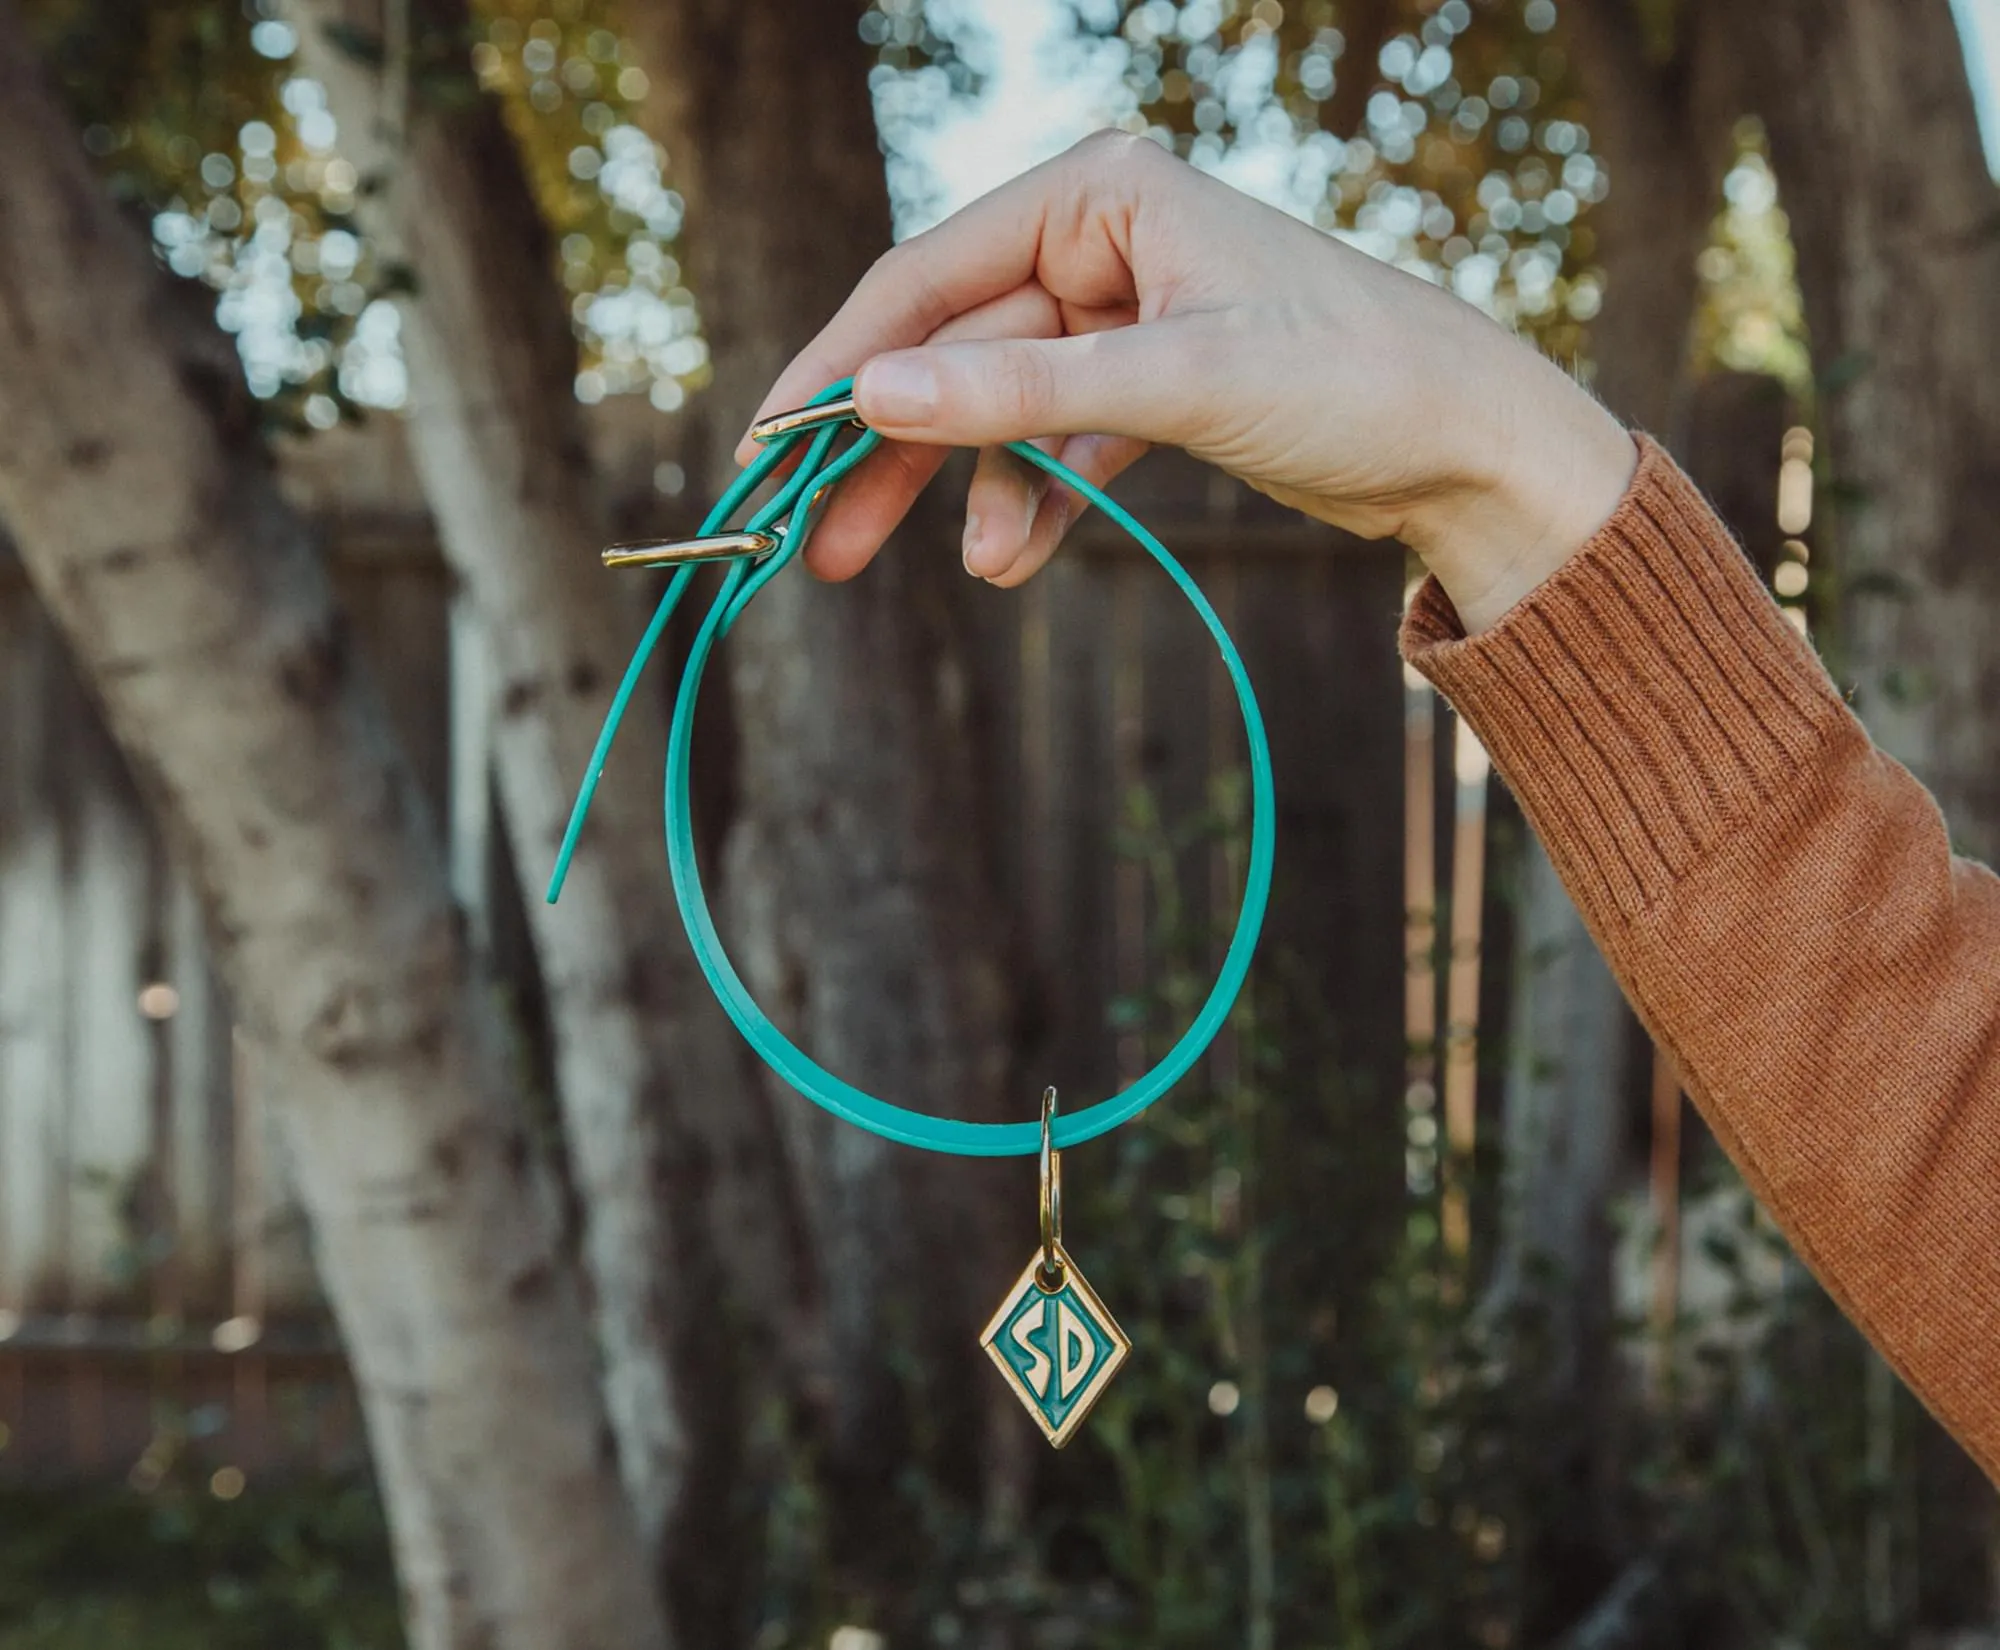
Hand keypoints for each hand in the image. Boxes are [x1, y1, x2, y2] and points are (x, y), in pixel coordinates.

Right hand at [743, 130, 1636, 633]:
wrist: (1474, 443)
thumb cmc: (1353, 378)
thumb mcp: (1177, 383)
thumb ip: (1021, 395)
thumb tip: (871, 399)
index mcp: (1101, 192)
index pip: (928, 278)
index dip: (842, 363)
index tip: (770, 445)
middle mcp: (1103, 240)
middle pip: (954, 350)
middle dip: (893, 450)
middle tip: (820, 542)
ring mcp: (1125, 316)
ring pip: (1002, 407)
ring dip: (968, 490)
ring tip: (952, 571)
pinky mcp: (1153, 385)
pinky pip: (1060, 444)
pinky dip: (1035, 499)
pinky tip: (1012, 559)